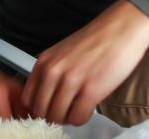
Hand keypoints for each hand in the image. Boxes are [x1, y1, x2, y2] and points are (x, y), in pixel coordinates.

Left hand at [22, 0, 148, 125]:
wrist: (120, 29)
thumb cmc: (95, 41)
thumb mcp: (61, 53)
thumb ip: (50, 72)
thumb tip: (44, 98)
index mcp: (44, 62)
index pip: (27, 98)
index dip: (38, 108)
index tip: (50, 109)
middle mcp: (53, 71)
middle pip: (41, 111)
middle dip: (52, 116)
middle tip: (65, 112)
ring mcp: (71, 81)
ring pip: (58, 117)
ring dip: (68, 118)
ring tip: (78, 109)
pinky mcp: (91, 90)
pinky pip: (78, 117)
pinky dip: (82, 118)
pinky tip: (89, 108)